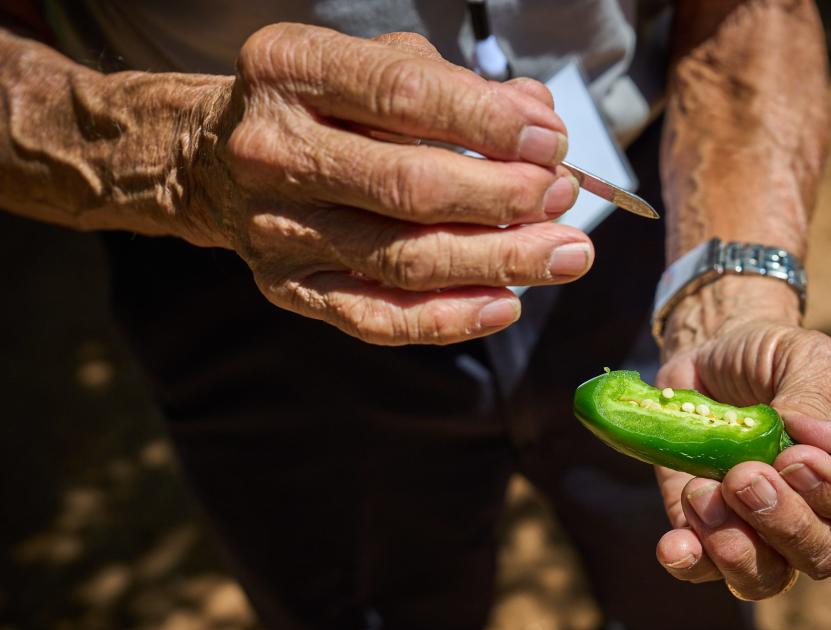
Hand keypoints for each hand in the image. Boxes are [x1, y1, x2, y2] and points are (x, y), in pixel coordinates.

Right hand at [190, 25, 589, 344]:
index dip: (488, 124)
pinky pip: (376, 318)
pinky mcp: (289, 287)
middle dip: (504, 198)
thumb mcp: (377, 65)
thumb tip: (537, 117)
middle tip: (562, 198)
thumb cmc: (321, 105)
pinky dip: (448, 319)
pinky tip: (505, 304)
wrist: (219, 160)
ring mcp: (278, 228)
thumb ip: (456, 86)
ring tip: (565, 255)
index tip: (551, 141)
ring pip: (403, 260)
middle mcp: (275, 151)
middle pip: (410, 188)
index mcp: (292, 69)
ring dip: (498, 261)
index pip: (404, 97)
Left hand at [652, 284, 830, 599]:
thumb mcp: (800, 352)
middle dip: (783, 523)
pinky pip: (705, 568)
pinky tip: (674, 543)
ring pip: (768, 576)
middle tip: (742, 477)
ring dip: (737, 548)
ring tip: (702, 495)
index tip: (793, 457)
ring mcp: (761, 527)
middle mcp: (818, 511)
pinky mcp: (708, 530)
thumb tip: (827, 440)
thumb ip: (815, 391)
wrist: (703, 359)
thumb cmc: (766, 355)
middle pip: (823, 553)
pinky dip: (691, 561)